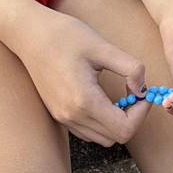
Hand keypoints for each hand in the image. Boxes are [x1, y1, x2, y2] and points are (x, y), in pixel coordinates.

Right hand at [9, 8, 152, 147]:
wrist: (30, 34)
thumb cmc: (66, 36)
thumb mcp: (103, 47)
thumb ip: (131, 69)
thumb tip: (143, 91)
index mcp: (84, 101)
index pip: (124, 130)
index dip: (140, 114)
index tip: (142, 94)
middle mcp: (71, 115)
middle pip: (115, 138)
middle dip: (131, 118)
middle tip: (133, 93)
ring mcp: (62, 118)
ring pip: (101, 138)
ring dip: (116, 122)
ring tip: (118, 96)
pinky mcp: (58, 114)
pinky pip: (87, 131)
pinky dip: (101, 122)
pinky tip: (102, 98)